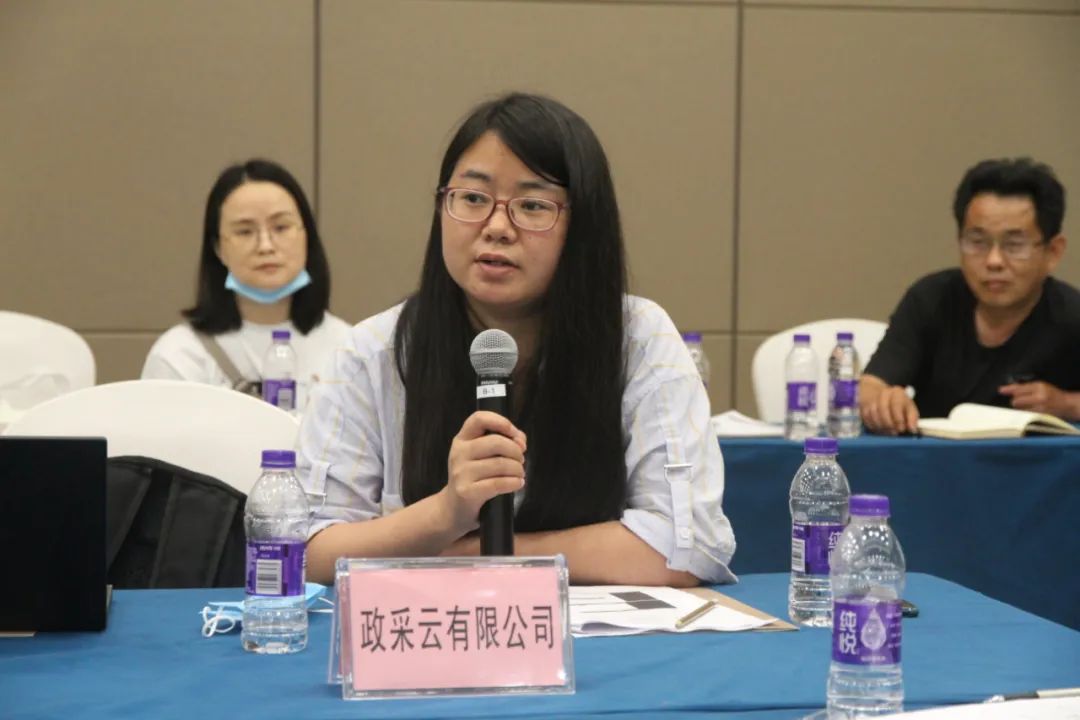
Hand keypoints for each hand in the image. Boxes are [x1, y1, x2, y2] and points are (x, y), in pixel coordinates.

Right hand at [440, 411, 526, 536]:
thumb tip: (520, 440)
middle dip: (516, 451)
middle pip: (495, 442)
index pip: (479, 419)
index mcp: (462, 439)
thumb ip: (501, 442)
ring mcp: (461, 472)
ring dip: (517, 469)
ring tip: (520, 474)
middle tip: (521, 460)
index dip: (501, 422)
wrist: (453, 507)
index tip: (515, 434)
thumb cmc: (473, 477)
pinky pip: (497, 483)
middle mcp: (459, 452)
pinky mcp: (466, 491)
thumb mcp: (481, 456)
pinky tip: (518, 483)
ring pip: (500, 464)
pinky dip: (514, 483)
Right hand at [860, 384, 918, 434]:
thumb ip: (912, 417)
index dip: (899, 419)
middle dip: (890, 424)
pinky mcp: (863, 408)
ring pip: (874, 415)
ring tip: (888, 432)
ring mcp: (872, 400)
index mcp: (897, 393)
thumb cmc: (897, 403)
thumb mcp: (909, 407)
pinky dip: (874, 427)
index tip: (902, 429)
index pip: (896, 405)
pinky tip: (881, 429)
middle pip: (883, 410)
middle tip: (895, 432)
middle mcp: (883, 394)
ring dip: (882, 427)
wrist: (877, 393)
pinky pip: (867, 419)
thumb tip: (912, 429)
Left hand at [999, 381, 1077, 418]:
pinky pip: (1025, 416)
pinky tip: (1029, 412)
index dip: (1008, 390)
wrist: (1066, 405)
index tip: (1000, 390)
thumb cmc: (1052, 394)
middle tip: (1020, 401)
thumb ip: (1024, 387)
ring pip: (1019, 410)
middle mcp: (1040, 397)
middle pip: (1016, 401)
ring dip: (1020, 409)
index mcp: (1039, 387)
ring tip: (1028, 407)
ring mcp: (1040, 408)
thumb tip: (1007, 389)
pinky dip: (1024, 415)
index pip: (1019, 389)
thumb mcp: (1040, 386)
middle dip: (1015, 401)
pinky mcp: (1040, 417)